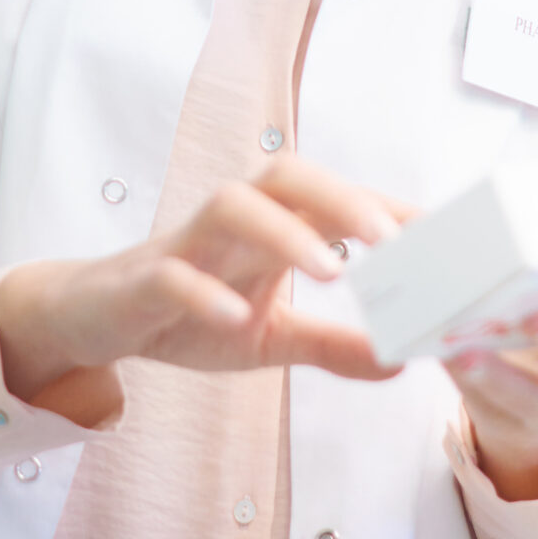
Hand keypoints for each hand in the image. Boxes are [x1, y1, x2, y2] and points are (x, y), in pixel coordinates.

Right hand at [0, 156, 408, 403]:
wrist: (94, 319)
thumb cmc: (187, 315)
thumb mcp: (271, 338)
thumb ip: (334, 345)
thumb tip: (403, 362)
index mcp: (268, 228)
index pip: (334, 199)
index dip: (386, 207)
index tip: (443, 232)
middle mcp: (231, 223)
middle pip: (286, 176)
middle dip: (342, 198)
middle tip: (393, 238)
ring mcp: (185, 246)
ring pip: (231, 207)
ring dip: (283, 231)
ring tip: (330, 269)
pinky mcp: (143, 280)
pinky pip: (173, 275)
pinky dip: (204, 291)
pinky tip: (235, 315)